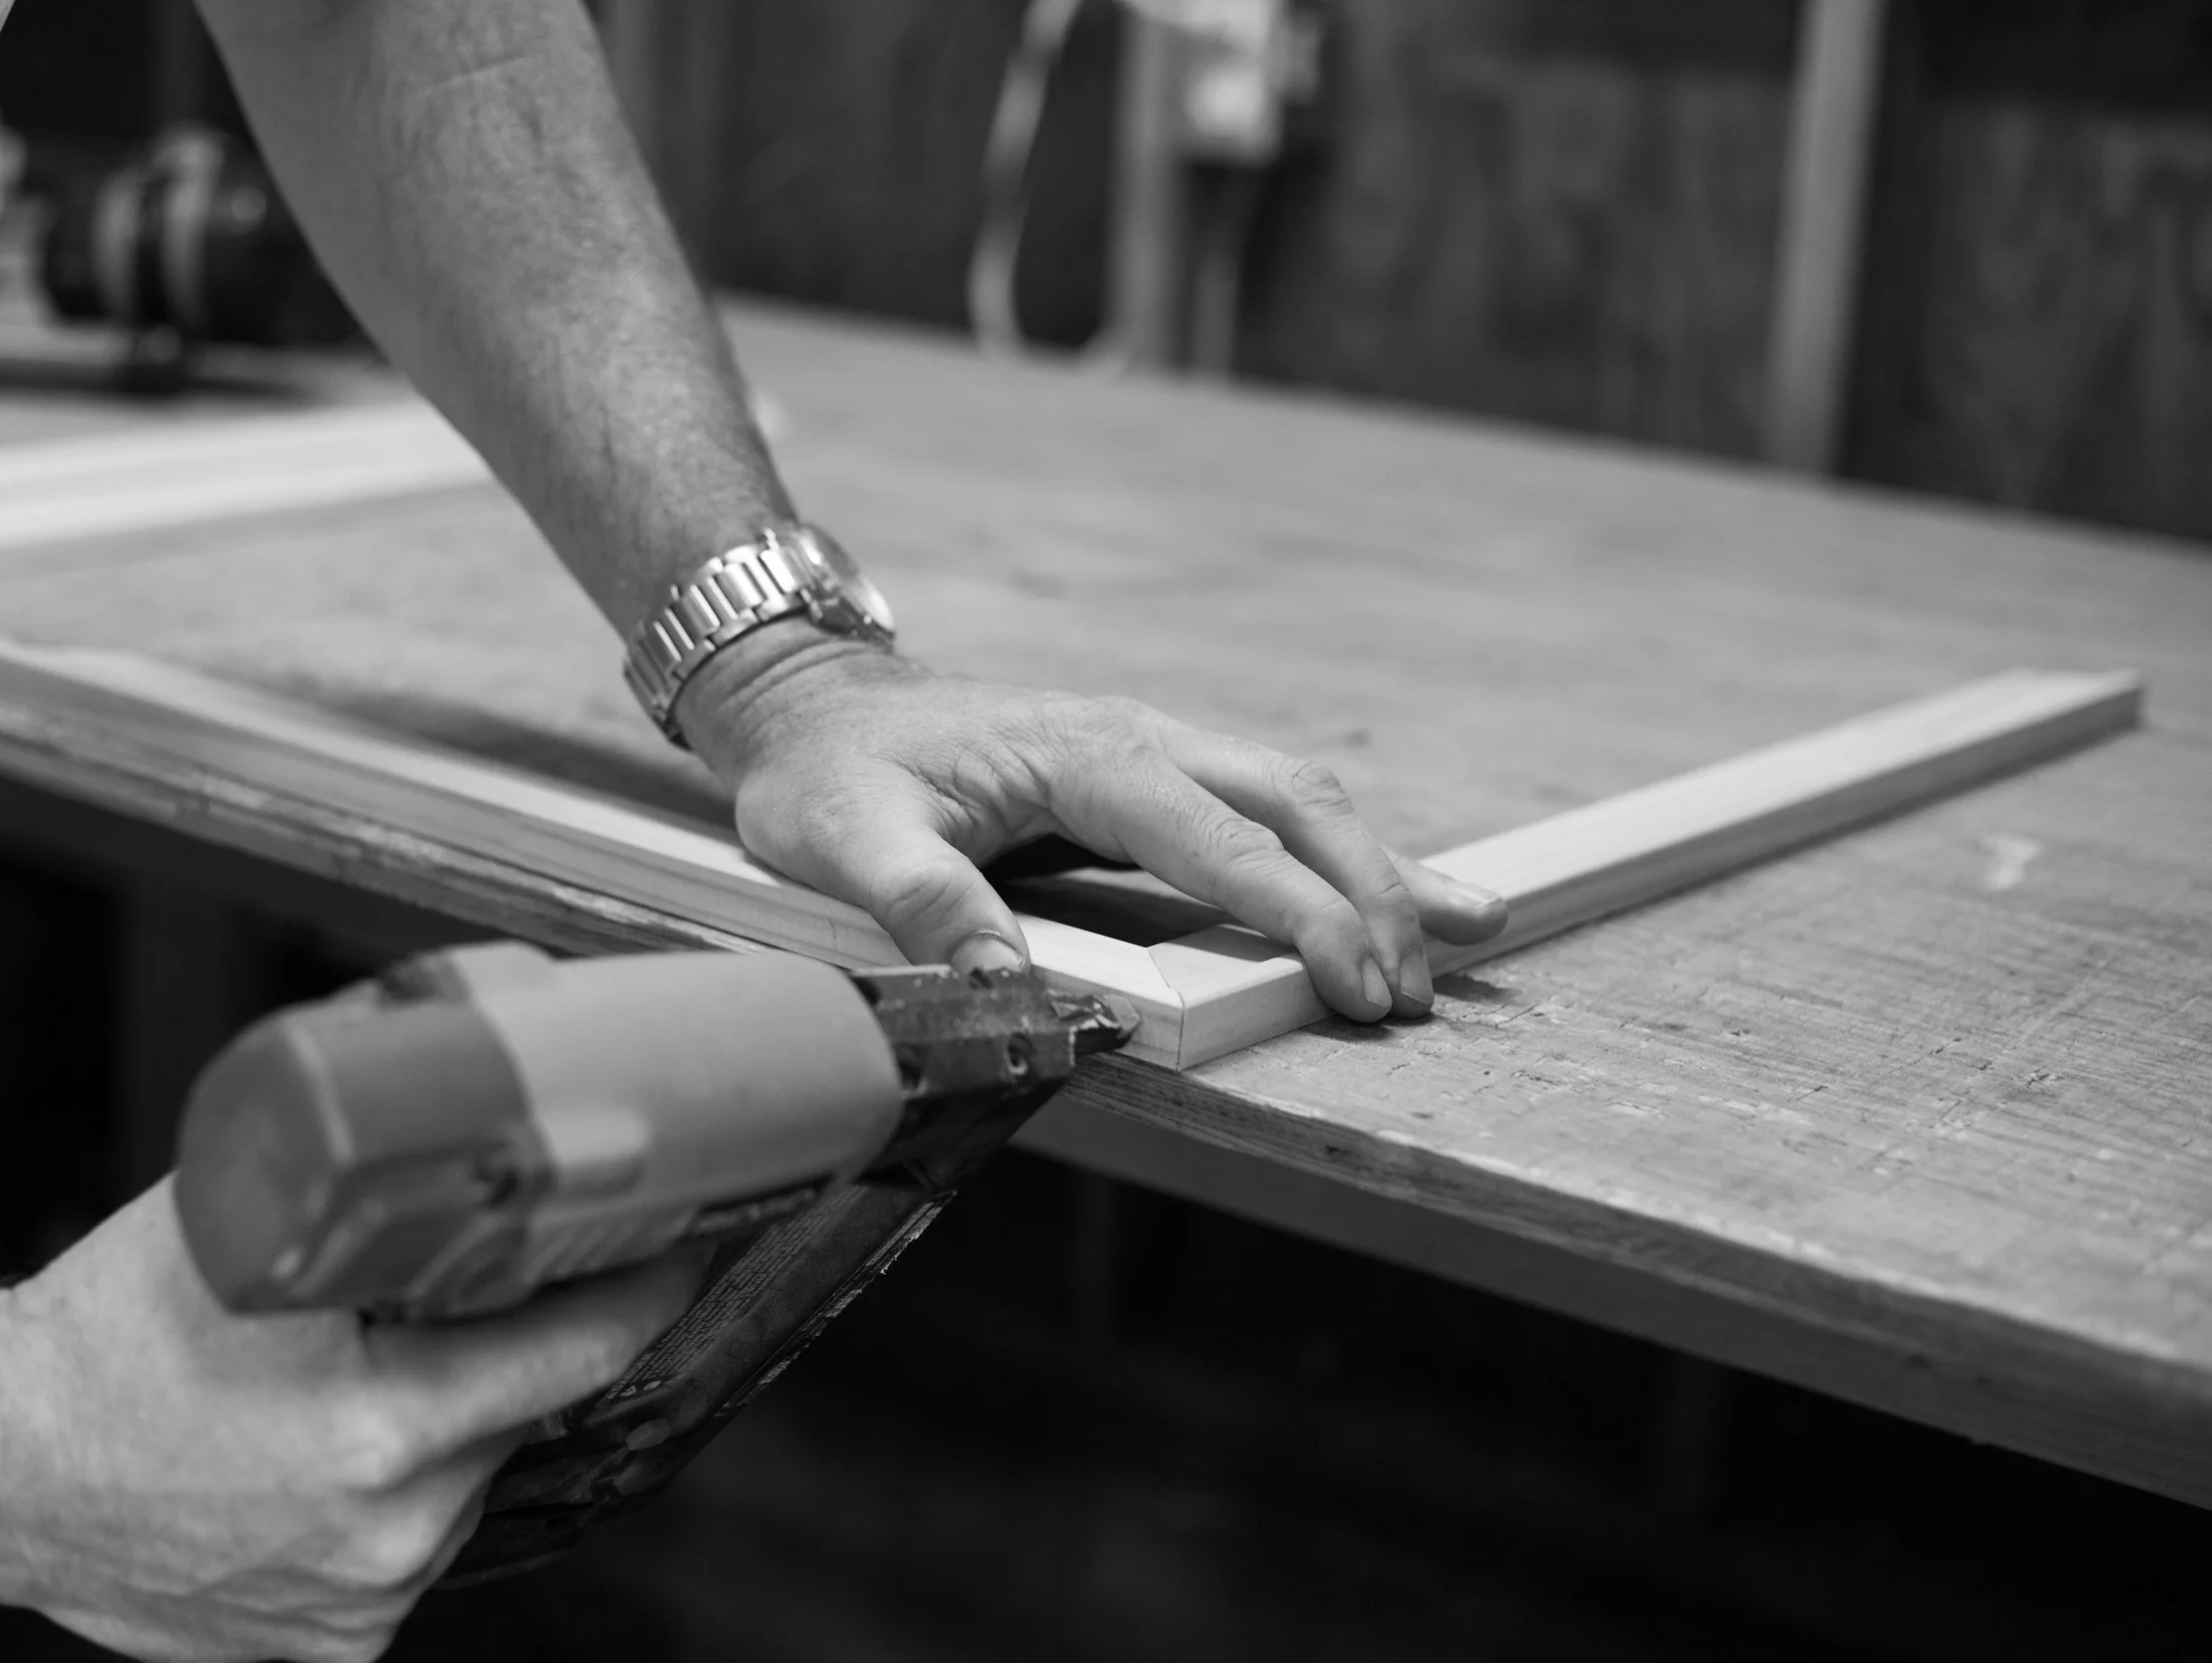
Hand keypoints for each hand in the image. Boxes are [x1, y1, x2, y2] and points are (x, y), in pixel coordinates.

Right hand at [0, 1183, 698, 1662]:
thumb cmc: (103, 1331)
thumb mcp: (246, 1224)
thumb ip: (372, 1174)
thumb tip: (467, 1077)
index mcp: (386, 1430)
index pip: (588, 1346)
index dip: (645, 1282)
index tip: (679, 1238)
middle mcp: (392, 1531)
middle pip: (522, 1406)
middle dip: (506, 1343)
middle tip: (441, 1292)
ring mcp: (364, 1602)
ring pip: (466, 1479)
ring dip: (441, 1423)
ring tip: (337, 1382)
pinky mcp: (333, 1652)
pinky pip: (406, 1548)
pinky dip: (388, 1496)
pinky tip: (308, 1457)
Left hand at [677, 629, 1506, 1020]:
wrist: (814, 704)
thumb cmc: (829, 776)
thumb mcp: (843, 842)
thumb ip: (923, 906)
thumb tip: (1013, 986)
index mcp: (1087, 755)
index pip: (1220, 840)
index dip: (1298, 912)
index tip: (1358, 981)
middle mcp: (1140, 739)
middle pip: (1294, 804)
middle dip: (1369, 894)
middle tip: (1413, 991)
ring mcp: (1155, 750)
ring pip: (1299, 797)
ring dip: (1376, 868)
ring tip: (1465, 933)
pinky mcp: (1153, 776)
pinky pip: (1267, 809)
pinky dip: (1340, 852)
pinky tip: (1399, 890)